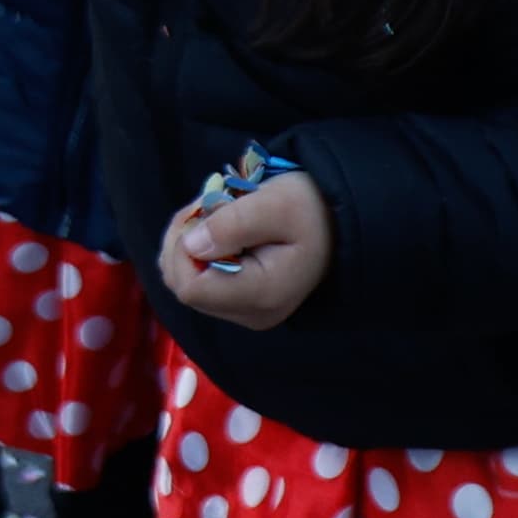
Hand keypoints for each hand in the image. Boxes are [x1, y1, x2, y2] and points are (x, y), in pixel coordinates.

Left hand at [161, 167, 334, 328]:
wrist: (336, 224)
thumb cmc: (310, 209)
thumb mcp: (277, 202)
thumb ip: (233, 223)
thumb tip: (190, 246)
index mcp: (261, 294)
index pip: (190, 287)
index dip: (181, 248)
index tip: (202, 212)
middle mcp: (251, 314)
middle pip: (183, 285)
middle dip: (181, 240)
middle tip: (206, 207)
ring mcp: (245, 312)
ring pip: (184, 282)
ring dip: (186, 243)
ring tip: (213, 214)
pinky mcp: (240, 303)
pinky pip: (198, 280)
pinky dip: (196, 251)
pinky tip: (216, 229)